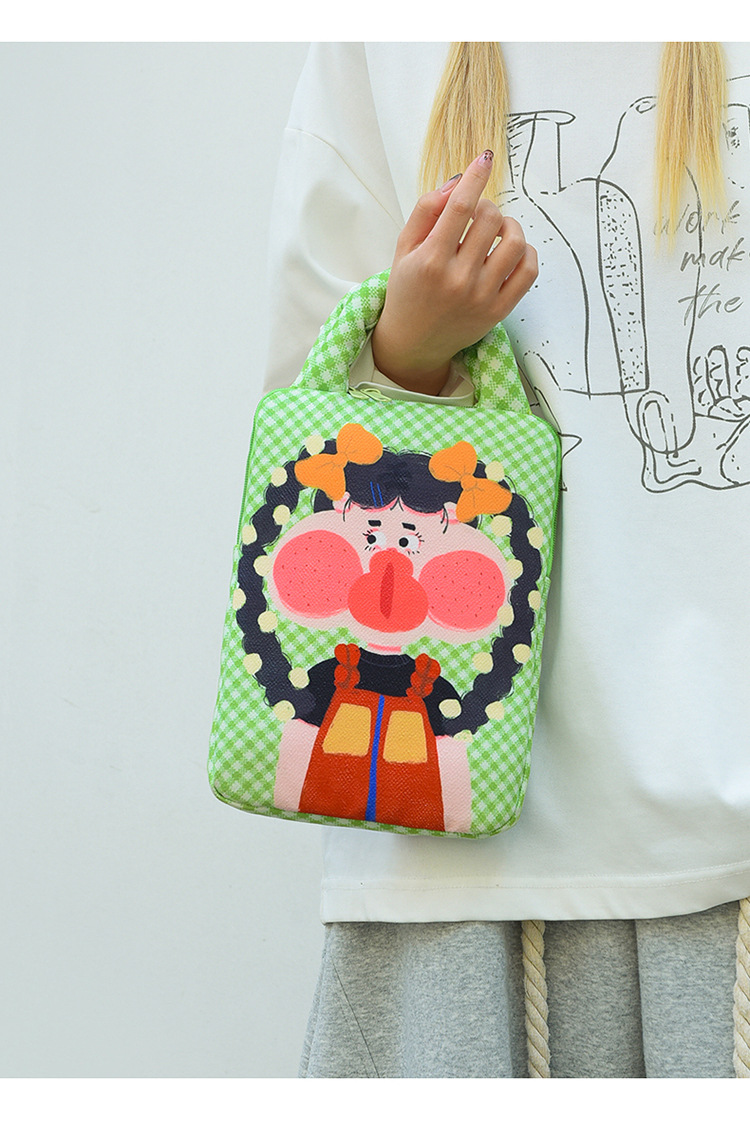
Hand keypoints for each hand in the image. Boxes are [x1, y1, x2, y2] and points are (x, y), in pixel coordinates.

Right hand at [371, 150, 537, 394]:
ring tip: (496, 230)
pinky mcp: (498, 310)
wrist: (414, 342)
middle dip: (486, 206)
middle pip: (489, 219)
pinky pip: (528, 270)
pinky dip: (525, 251)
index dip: (475, 177)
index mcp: (430, 262)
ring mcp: (481, 297)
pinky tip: (510, 250)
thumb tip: (456, 182)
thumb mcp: (403, 248)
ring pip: (514, 242)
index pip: (460, 207)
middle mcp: (458, 280)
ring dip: (508, 226)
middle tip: (476, 215)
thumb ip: (426, 211)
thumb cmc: (408, 290)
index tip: (485, 159)